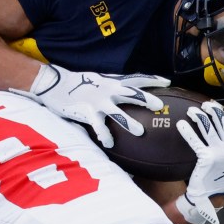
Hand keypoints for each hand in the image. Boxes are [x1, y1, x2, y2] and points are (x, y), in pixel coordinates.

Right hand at [12, 64, 168, 147]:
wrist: (55, 84)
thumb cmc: (78, 84)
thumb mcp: (98, 81)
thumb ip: (112, 87)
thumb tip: (126, 93)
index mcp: (112, 82)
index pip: (136, 79)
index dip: (152, 80)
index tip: (167, 82)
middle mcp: (108, 90)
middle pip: (132, 93)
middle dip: (146, 99)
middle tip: (160, 106)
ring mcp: (98, 101)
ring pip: (117, 112)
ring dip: (129, 122)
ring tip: (140, 132)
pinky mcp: (87, 111)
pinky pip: (98, 126)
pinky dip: (104, 135)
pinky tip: (109, 143)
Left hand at [175, 102, 223, 223]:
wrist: (211, 198)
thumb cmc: (222, 181)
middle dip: (214, 110)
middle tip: (206, 105)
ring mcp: (220, 151)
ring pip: (209, 126)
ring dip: (199, 115)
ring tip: (192, 111)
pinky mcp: (206, 157)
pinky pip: (195, 139)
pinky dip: (187, 130)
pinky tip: (181, 125)